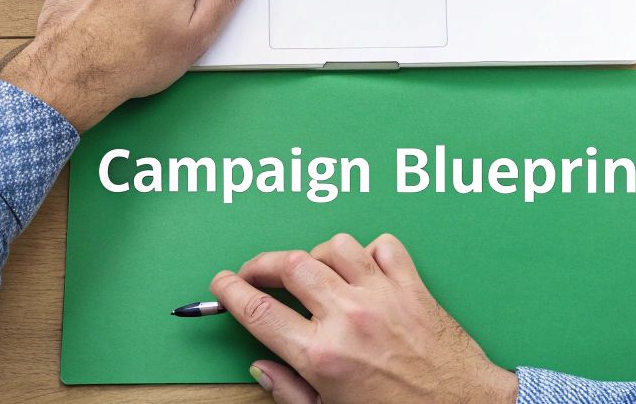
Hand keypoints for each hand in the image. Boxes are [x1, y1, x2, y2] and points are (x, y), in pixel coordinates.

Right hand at [211, 233, 517, 403]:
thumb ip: (289, 391)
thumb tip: (261, 366)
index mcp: (322, 356)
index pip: (259, 311)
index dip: (231, 291)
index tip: (222, 283)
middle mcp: (348, 318)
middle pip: (289, 266)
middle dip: (261, 263)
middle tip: (254, 272)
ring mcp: (382, 296)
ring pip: (334, 246)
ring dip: (316, 255)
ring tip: (312, 273)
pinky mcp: (413, 286)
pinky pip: (383, 246)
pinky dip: (369, 251)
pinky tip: (363, 270)